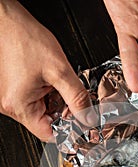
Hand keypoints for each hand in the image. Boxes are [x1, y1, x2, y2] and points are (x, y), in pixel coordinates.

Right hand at [0, 0, 95, 140]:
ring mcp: (10, 99)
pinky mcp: (12, 91)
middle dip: (63, 112)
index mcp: (19, 106)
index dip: (67, 131)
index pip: (49, 134)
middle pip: (46, 122)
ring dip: (56, 101)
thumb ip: (77, 97)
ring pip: (42, 111)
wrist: (6, 19)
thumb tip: (88, 117)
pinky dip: (47, 94)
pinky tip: (51, 82)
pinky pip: (34, 101)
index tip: (80, 124)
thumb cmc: (23, 38)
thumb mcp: (59, 70)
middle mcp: (11, 106)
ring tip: (58, 84)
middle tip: (74, 98)